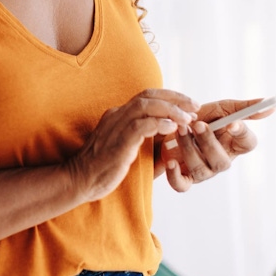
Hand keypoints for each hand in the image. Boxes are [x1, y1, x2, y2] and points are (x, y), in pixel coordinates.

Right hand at [67, 89, 198, 201]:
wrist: (80, 179)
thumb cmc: (105, 168)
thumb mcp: (130, 151)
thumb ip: (149, 146)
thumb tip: (174, 148)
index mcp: (119, 115)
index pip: (147, 96)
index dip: (170, 97)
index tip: (189, 105)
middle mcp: (117, 114)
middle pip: (149, 95)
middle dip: (175, 98)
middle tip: (195, 106)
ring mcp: (116, 126)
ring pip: (146, 106)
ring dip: (170, 110)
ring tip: (187, 118)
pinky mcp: (118, 141)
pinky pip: (140, 126)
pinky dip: (158, 124)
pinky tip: (171, 128)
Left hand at [159, 98, 272, 192]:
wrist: (169, 125)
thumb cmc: (201, 118)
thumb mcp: (222, 109)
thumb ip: (245, 108)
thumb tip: (271, 104)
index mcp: (233, 144)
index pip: (247, 143)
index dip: (241, 134)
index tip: (232, 123)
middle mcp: (220, 160)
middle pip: (222, 161)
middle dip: (209, 142)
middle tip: (197, 124)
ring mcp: (203, 172)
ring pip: (200, 169)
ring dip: (189, 148)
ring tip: (180, 129)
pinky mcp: (183, 178)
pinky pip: (181, 185)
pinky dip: (175, 176)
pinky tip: (171, 161)